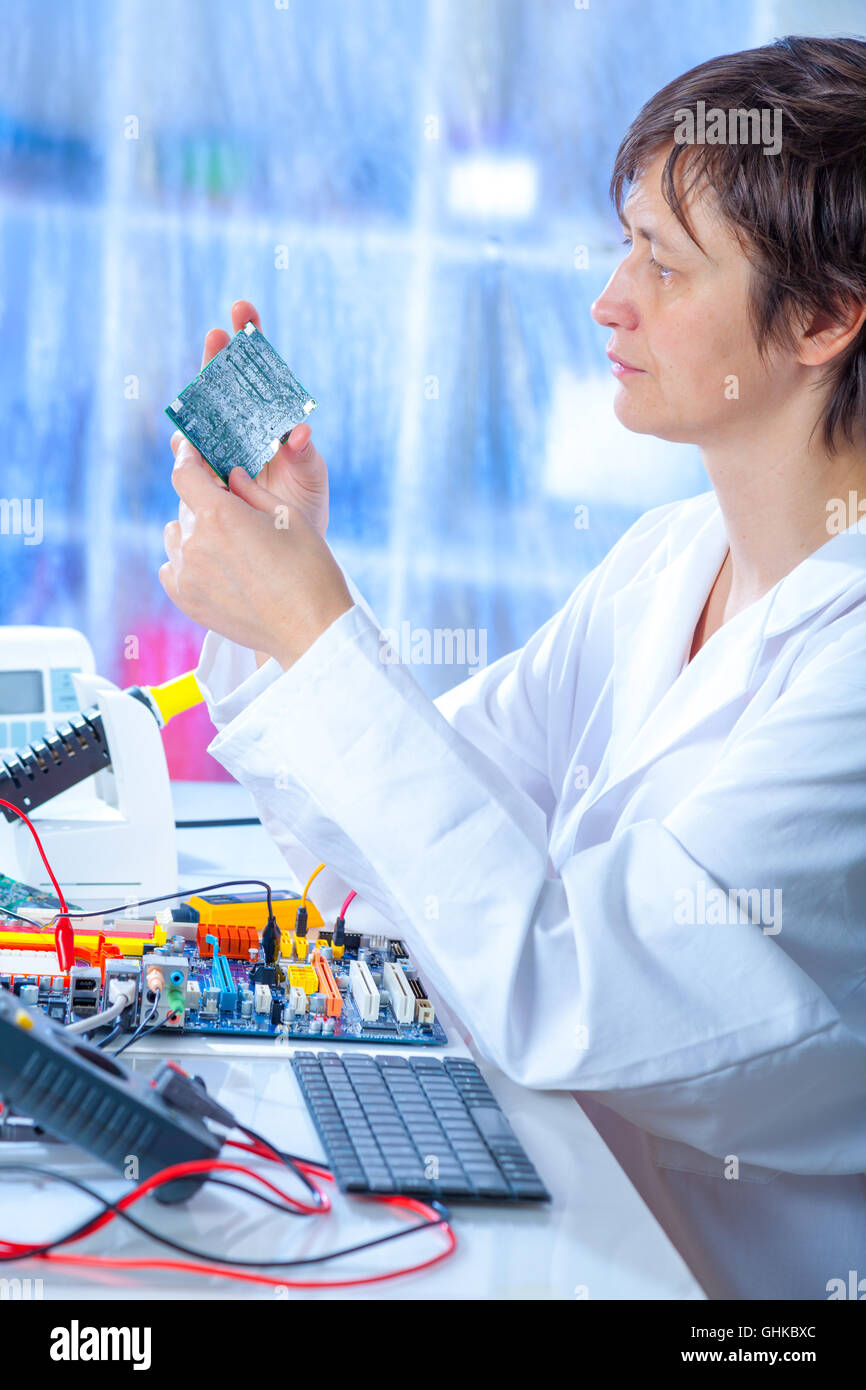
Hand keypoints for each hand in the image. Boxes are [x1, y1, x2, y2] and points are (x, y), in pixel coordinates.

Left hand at [160, 440, 352, 669]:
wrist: (312, 628)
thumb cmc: (308, 568)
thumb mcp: (287, 515)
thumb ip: (250, 490)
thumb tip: (231, 475)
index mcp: (218, 514)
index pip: (183, 472)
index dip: (187, 456)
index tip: (193, 451)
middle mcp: (194, 543)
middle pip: (185, 507)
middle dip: (205, 501)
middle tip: (232, 508)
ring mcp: (187, 575)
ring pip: (175, 538)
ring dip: (193, 532)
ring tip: (226, 543)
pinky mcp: (187, 601)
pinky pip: (173, 569)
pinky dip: (187, 562)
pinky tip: (213, 567)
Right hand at [169, 298, 329, 537]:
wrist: (285, 556)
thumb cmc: (303, 511)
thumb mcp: (311, 481)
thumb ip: (304, 457)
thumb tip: (299, 433)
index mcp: (267, 421)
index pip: (257, 373)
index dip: (249, 340)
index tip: (242, 309)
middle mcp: (237, 430)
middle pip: (221, 385)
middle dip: (217, 359)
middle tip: (218, 335)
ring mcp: (215, 453)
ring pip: (199, 418)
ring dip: (199, 403)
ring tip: (206, 387)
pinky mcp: (199, 480)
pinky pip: (188, 460)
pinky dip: (188, 448)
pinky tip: (189, 441)